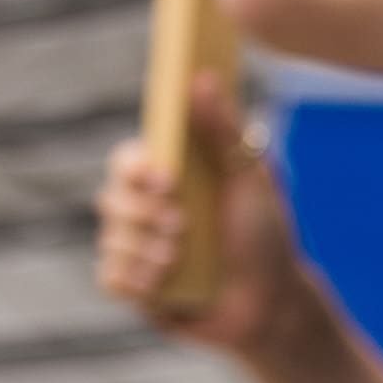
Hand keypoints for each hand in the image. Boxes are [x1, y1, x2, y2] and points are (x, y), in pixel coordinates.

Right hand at [98, 72, 315, 355]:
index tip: (167, 180)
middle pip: (110, 199)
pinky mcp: (137, 291)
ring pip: (110, 240)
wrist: (273, 305)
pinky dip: (133, 280)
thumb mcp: (250, 180)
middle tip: (181, 225)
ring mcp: (139, 252)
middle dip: (144, 214)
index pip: (126, 162)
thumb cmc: (265, 238)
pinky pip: (109, 279)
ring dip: (146, 249)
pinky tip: (161, 282)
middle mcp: (147, 213)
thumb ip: (224, 130)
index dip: (135, 169)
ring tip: (179, 259)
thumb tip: (202, 77)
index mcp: (169, 182)